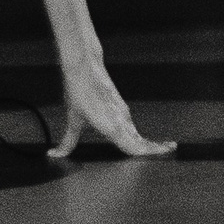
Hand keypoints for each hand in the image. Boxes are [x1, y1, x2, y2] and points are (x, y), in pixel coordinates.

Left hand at [49, 56, 175, 160]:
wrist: (85, 67)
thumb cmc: (79, 91)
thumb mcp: (72, 120)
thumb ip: (67, 142)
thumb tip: (55, 154)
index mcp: (113, 127)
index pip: (136, 147)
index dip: (150, 154)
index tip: (163, 155)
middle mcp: (123, 121)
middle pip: (142, 141)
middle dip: (156, 149)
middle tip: (168, 152)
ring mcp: (123, 113)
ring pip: (137, 132)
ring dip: (147, 142)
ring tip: (156, 149)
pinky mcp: (120, 106)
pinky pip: (131, 125)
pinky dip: (137, 133)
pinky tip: (135, 137)